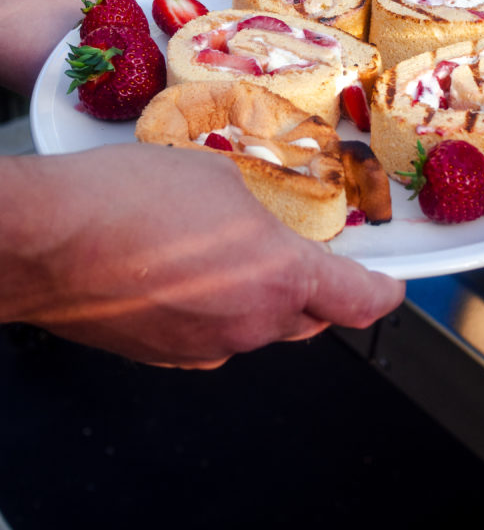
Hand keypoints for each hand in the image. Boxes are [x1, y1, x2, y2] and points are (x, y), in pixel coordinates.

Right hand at [2, 143, 404, 368]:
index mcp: (279, 276)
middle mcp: (251, 322)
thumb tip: (268, 206)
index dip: (383, 294)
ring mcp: (207, 348)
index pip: (358, 302)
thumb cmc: (125, 199)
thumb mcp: (218, 173)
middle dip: (319, 290)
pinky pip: (215, 337)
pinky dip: (218, 310)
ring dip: (261, 297)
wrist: (46, 240)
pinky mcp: (167, 357)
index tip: (391, 286)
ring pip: (260, 327)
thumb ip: (262, 200)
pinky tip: (189, 272)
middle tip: (301, 252)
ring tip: (226, 250)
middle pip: (312, 318)